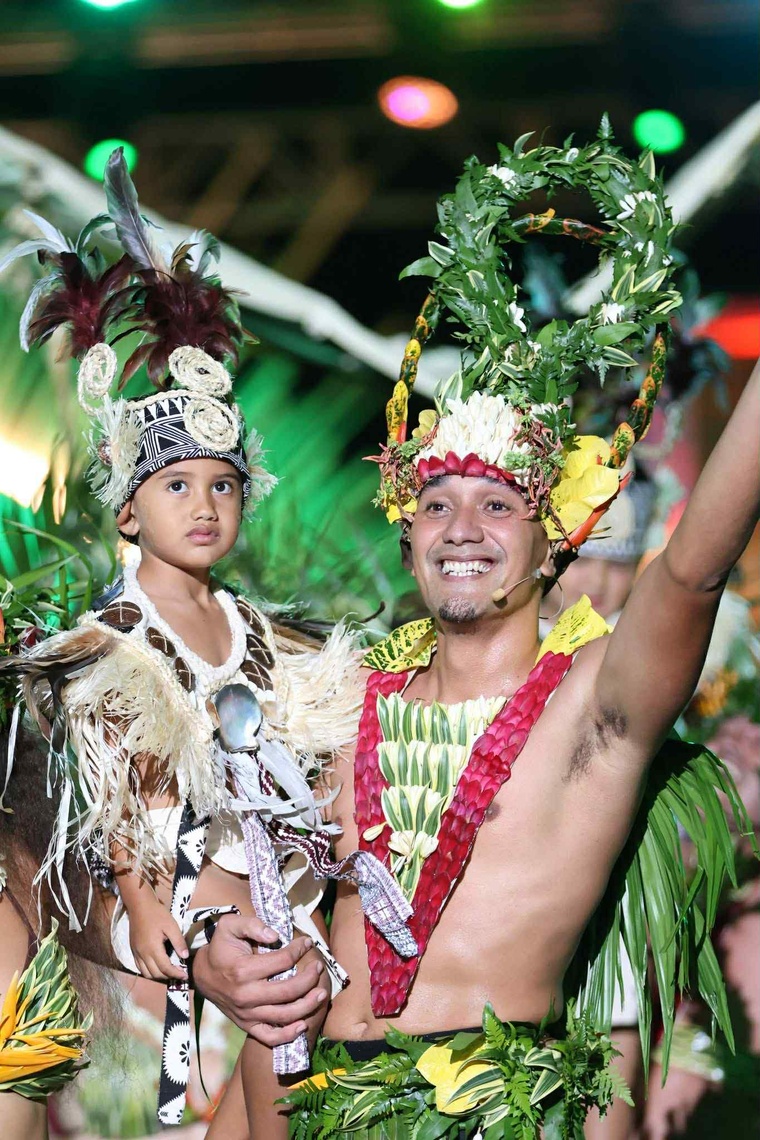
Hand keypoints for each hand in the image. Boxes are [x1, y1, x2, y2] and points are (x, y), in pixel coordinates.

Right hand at [128, 893, 188, 981]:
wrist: (140, 906)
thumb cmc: (157, 914)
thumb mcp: (172, 925)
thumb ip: (178, 942)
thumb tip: (185, 956)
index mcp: (153, 948)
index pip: (165, 968)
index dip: (176, 974)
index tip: (185, 975)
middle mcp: (143, 954)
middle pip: (156, 973)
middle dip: (168, 976)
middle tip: (179, 973)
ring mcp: (136, 953)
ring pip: (146, 973)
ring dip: (158, 976)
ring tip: (169, 972)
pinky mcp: (133, 950)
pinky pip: (140, 967)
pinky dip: (149, 971)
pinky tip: (157, 967)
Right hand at [191, 913, 328, 1045]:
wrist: (202, 974)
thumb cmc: (221, 947)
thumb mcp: (229, 926)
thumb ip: (251, 924)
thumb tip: (275, 935)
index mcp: (243, 970)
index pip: (282, 961)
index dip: (299, 950)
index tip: (308, 942)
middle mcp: (246, 995)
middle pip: (288, 991)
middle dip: (309, 978)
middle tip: (319, 967)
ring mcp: (247, 1014)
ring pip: (284, 1016)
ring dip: (308, 1005)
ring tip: (322, 993)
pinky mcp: (247, 1025)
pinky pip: (270, 1037)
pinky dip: (289, 1035)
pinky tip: (303, 1024)